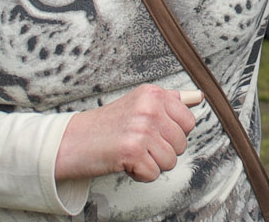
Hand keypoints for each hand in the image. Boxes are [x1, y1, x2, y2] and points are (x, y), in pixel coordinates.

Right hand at [54, 84, 201, 181]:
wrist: (70, 142)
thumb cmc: (104, 126)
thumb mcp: (138, 104)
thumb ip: (170, 101)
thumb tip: (198, 97)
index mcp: (153, 94)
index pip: (189, 121)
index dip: (172, 134)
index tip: (152, 132)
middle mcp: (149, 108)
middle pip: (181, 144)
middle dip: (162, 150)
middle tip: (138, 143)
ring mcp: (141, 129)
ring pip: (170, 161)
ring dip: (151, 163)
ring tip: (131, 152)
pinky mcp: (133, 150)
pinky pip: (154, 174)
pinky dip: (139, 174)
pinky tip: (125, 162)